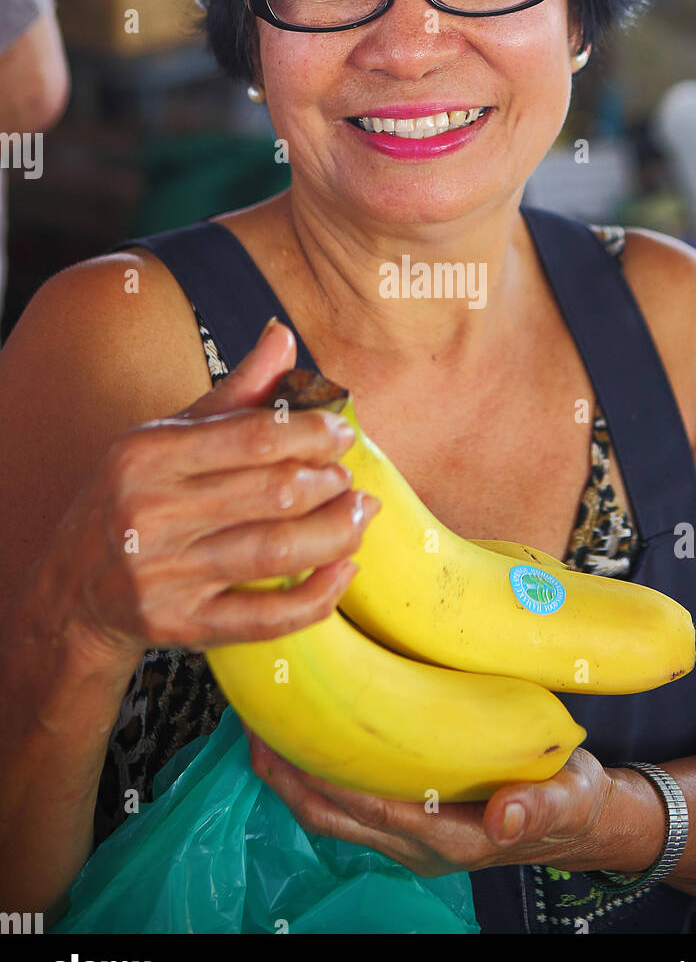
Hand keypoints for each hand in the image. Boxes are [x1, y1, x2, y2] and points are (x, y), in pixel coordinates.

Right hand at [33, 317, 378, 669]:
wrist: (70, 591)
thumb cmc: (132, 499)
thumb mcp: (166, 437)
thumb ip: (233, 392)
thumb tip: (282, 335)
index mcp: (147, 455)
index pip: (252, 437)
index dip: (312, 433)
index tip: (342, 434)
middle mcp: (151, 514)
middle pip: (273, 494)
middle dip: (329, 483)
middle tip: (348, 478)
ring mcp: (164, 575)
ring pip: (278, 553)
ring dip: (337, 532)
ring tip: (360, 515)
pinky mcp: (180, 626)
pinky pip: (266, 618)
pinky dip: (318, 596)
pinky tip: (344, 570)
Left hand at [244, 727, 613, 877]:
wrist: (578, 820)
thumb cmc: (569, 802)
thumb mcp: (567, 801)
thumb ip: (538, 808)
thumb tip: (506, 817)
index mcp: (449, 836)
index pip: (373, 809)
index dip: (327, 780)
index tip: (290, 741)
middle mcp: (417, 842)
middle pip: (334, 816)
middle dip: (288, 777)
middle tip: (254, 726)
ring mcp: (407, 833)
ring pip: (332, 813)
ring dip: (294, 776)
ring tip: (262, 726)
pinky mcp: (406, 817)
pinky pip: (347, 802)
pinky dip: (318, 772)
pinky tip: (306, 735)